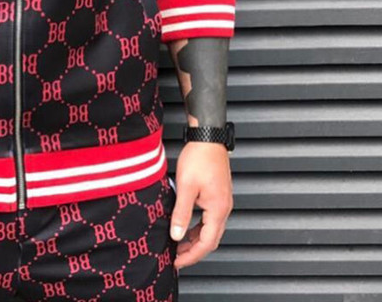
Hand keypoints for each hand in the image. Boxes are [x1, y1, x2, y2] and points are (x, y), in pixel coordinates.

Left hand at [169, 141, 232, 269]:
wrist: (208, 137)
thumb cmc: (199, 158)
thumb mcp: (185, 186)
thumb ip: (181, 213)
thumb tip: (177, 235)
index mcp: (218, 209)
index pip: (207, 243)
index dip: (191, 255)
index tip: (177, 262)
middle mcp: (224, 208)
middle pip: (211, 239)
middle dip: (193, 251)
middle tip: (176, 257)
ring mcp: (222, 201)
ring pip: (210, 229)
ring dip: (195, 239)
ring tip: (178, 245)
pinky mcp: (218, 195)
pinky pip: (209, 218)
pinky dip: (198, 227)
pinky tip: (186, 226)